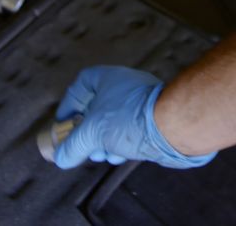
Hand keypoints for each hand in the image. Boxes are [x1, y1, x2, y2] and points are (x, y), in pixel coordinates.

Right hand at [53, 66, 216, 168]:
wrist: (174, 127)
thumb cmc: (130, 120)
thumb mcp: (92, 134)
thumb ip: (72, 146)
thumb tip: (61, 157)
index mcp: (109, 79)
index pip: (82, 84)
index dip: (69, 103)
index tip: (64, 122)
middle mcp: (126, 87)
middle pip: (97, 108)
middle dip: (88, 131)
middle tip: (84, 145)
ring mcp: (141, 103)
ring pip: (114, 122)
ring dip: (104, 141)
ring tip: (103, 154)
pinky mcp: (154, 119)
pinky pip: (131, 131)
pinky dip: (122, 143)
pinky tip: (121, 155)